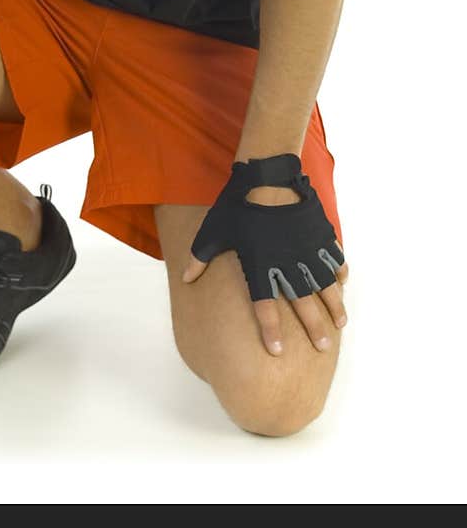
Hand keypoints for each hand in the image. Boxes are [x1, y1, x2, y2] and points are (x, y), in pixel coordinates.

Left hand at [181, 153, 348, 356]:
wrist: (266, 176)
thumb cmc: (236, 205)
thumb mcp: (213, 232)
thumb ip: (200, 259)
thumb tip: (185, 279)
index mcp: (259, 266)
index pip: (264, 306)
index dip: (270, 330)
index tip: (277, 351)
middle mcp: (286, 264)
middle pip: (303, 304)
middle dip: (314, 328)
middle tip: (323, 348)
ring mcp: (306, 250)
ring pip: (325, 285)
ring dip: (334, 306)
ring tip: (341, 324)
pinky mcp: (320, 235)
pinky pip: (333, 257)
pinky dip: (339, 270)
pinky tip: (342, 283)